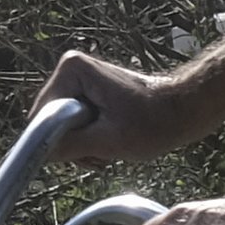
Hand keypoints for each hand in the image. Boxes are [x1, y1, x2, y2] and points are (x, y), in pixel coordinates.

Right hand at [31, 45, 199, 169]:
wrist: (184, 111)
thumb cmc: (154, 123)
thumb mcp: (108, 141)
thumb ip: (70, 146)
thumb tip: (40, 155)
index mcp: (71, 70)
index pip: (41, 116)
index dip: (56, 141)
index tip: (85, 154)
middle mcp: (70, 69)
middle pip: (48, 121)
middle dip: (72, 144)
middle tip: (101, 153)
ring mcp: (78, 80)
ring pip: (61, 126)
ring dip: (81, 145)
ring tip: (108, 149)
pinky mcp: (87, 91)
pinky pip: (73, 123)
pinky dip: (88, 139)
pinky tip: (108, 143)